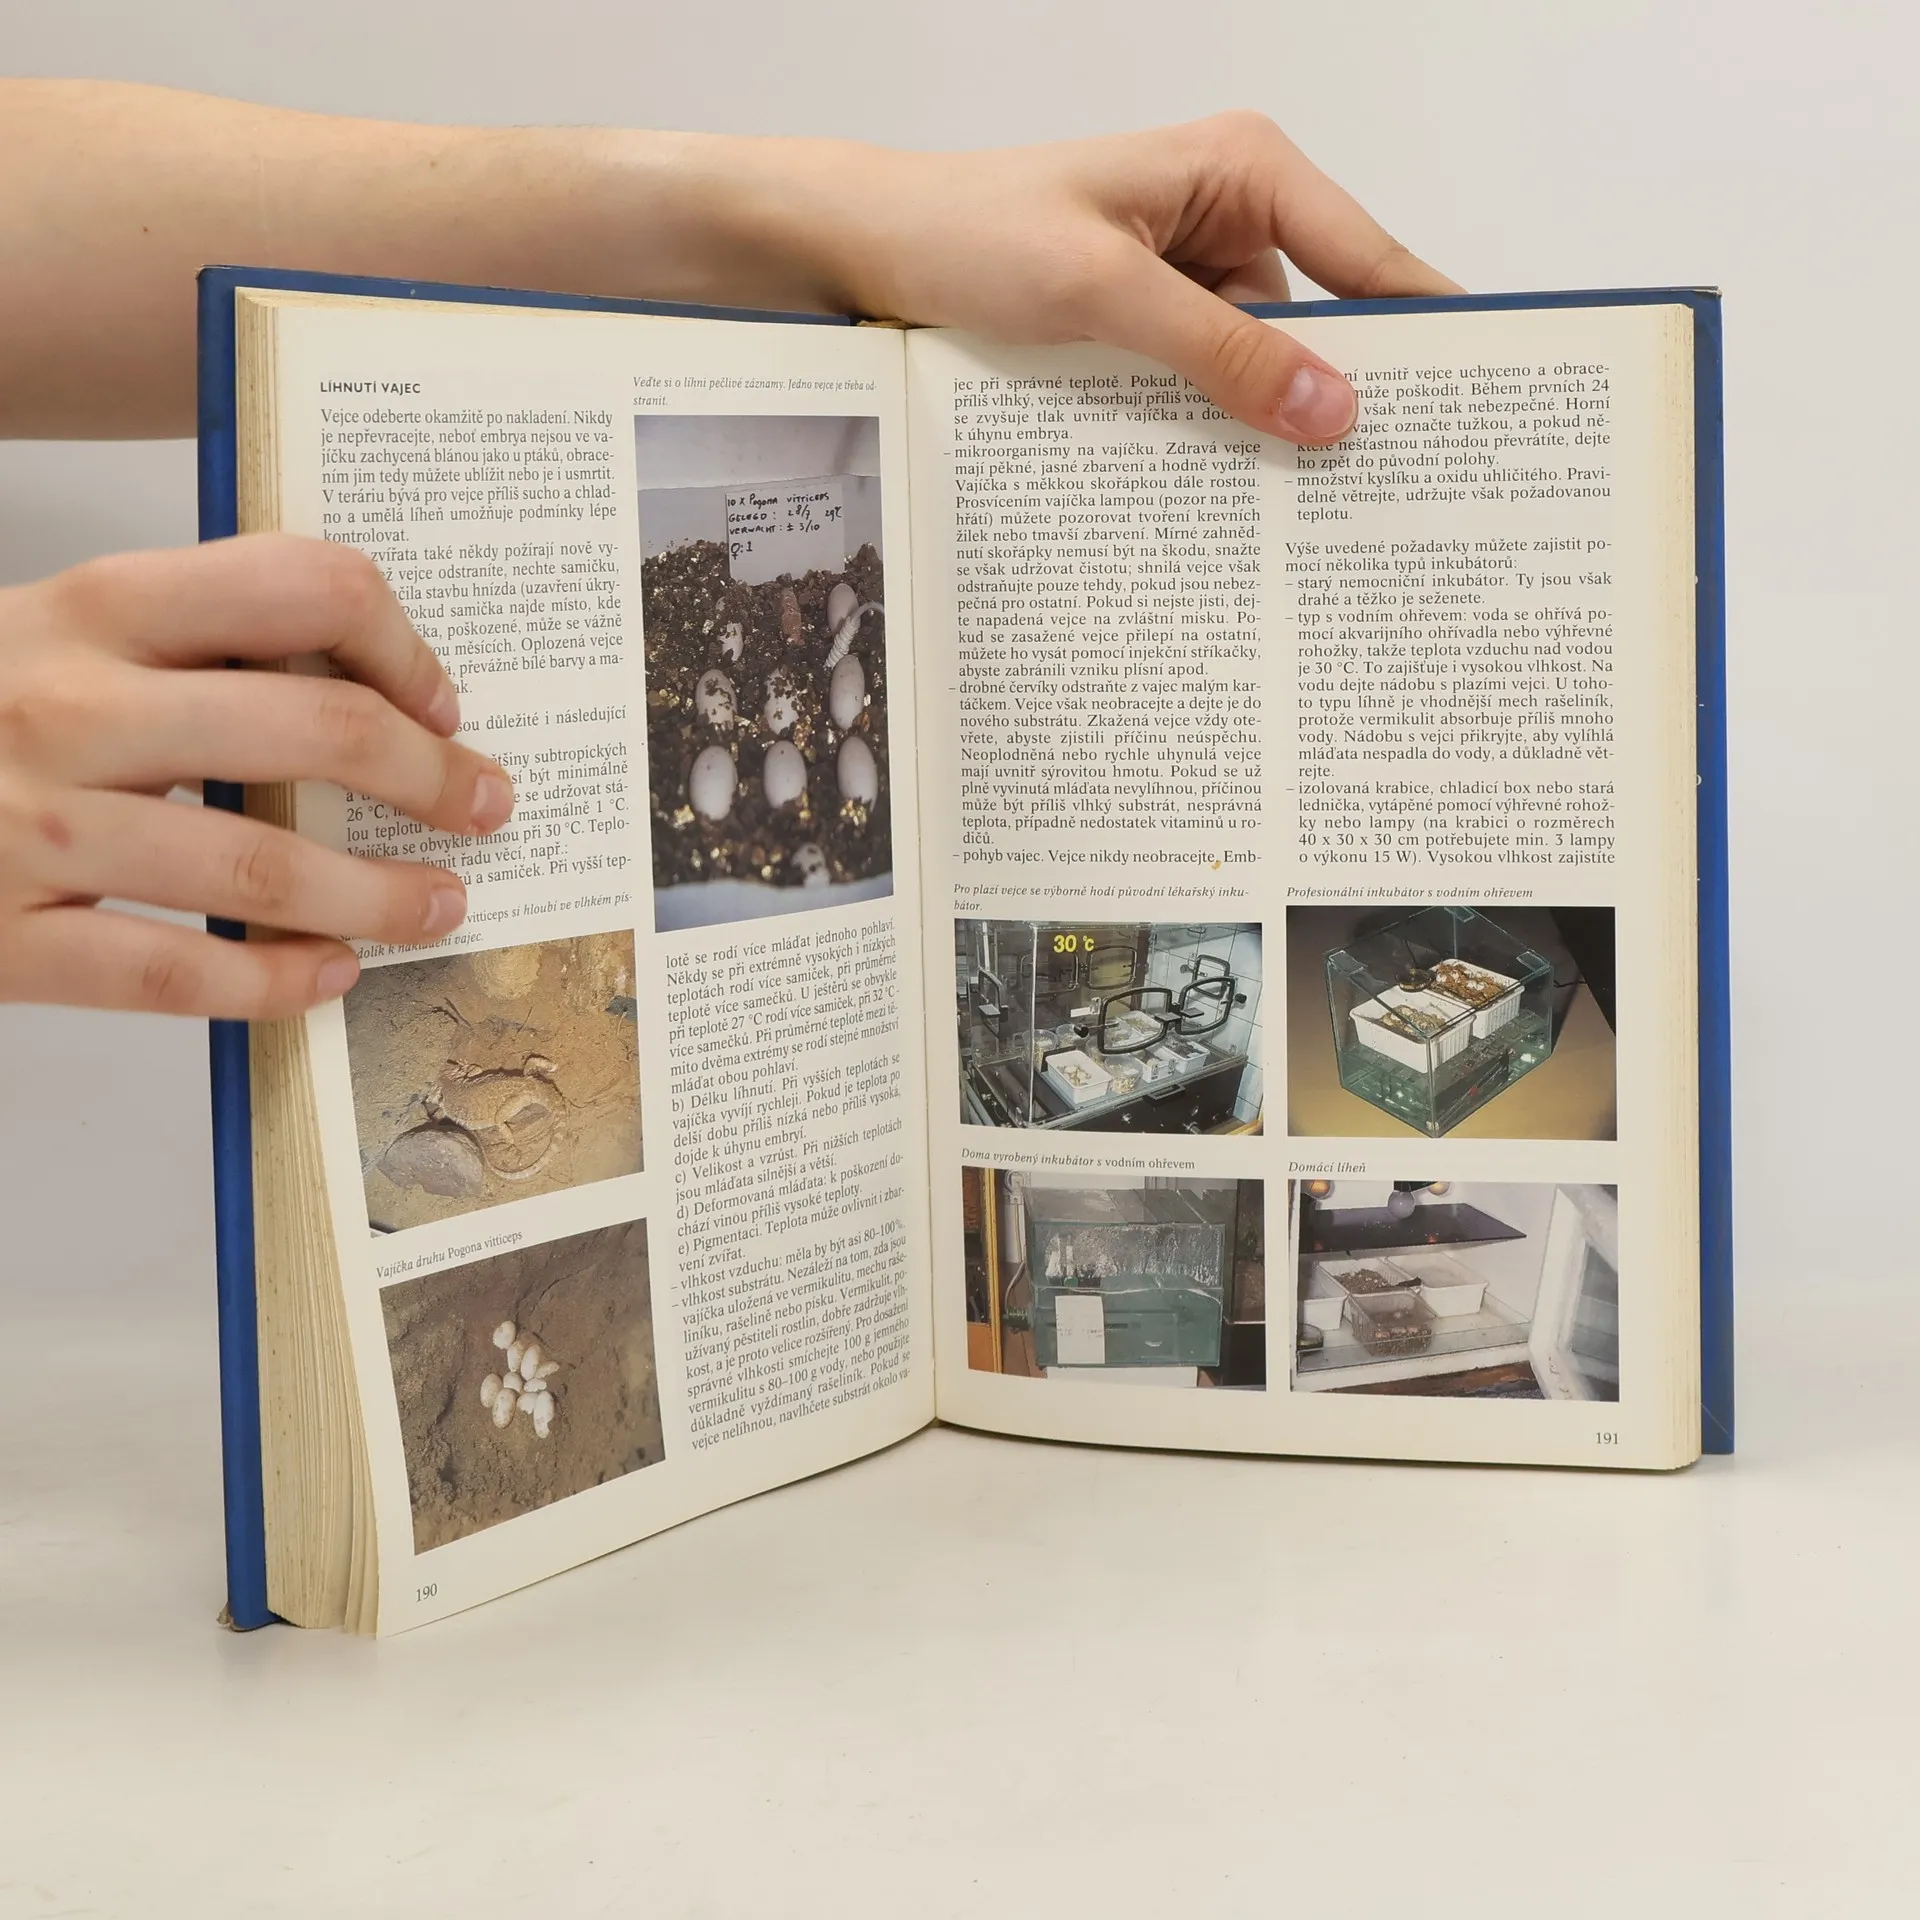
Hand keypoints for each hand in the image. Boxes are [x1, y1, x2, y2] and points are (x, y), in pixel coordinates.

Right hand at [0, 534, 514, 1016]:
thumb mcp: (59, 630)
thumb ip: (190, 642)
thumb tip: (362, 676)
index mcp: (92, 607)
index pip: (298, 584)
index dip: (400, 643)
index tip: (441, 702)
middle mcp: (68, 706)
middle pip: (309, 726)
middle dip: (428, 776)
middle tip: (487, 807)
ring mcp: (31, 827)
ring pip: (257, 868)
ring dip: (379, 895)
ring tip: (442, 907)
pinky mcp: (3, 937)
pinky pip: (171, 973)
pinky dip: (272, 983)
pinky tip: (330, 977)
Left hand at [795, 110, 1460, 442]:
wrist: (874, 248)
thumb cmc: (973, 233)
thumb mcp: (1103, 293)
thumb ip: (1219, 351)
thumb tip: (1330, 410)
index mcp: (1245, 169)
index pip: (1371, 259)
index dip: (1427, 333)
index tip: (1477, 404)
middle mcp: (1233, 213)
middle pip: (1327, 318)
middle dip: (1347, 396)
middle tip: (1394, 489)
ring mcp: (1193, 273)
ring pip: (1265, 364)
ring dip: (1269, 426)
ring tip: (1305, 509)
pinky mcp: (1153, 322)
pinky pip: (1209, 383)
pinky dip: (1214, 429)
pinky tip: (1224, 485)